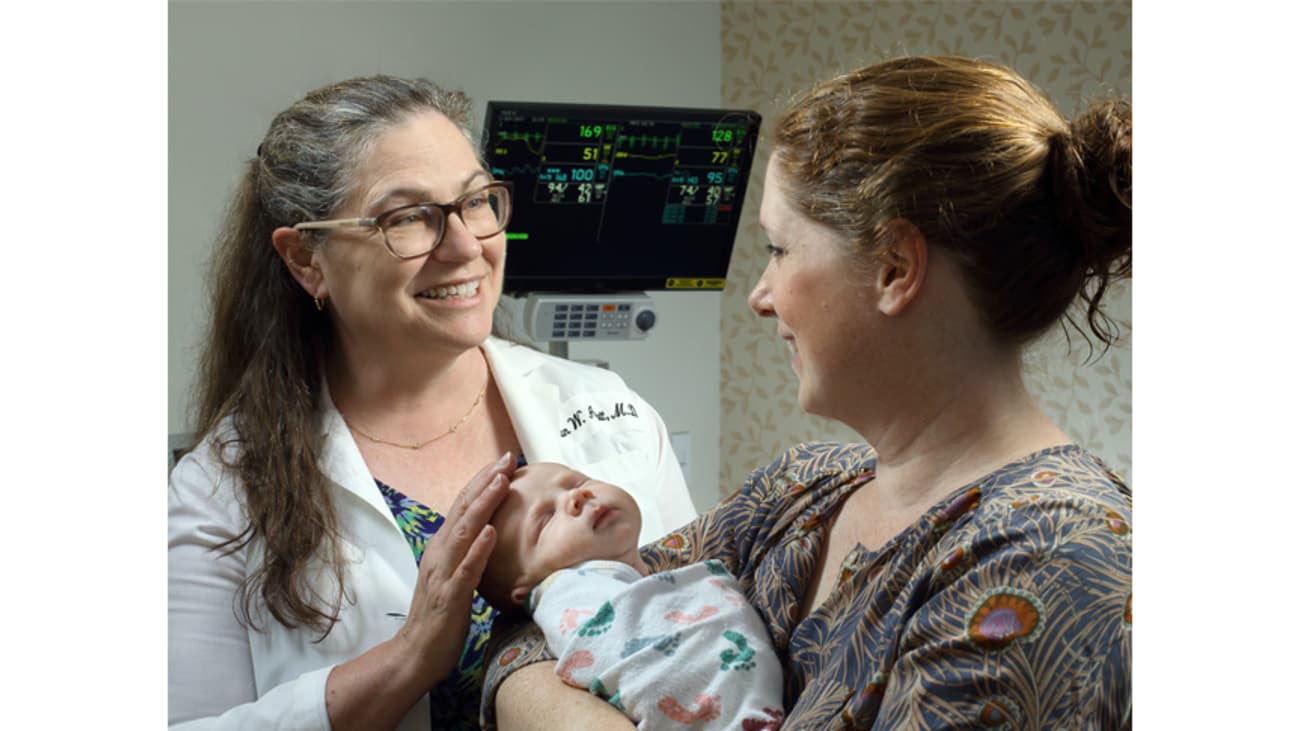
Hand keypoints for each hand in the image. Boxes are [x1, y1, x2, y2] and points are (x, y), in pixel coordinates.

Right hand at [395, 451, 514, 685]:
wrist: (416, 653)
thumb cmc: (439, 616)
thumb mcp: (454, 575)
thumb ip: (466, 553)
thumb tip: (486, 532)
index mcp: (442, 548)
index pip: (463, 506)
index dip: (482, 482)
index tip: (504, 462)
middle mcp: (440, 554)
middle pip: (463, 510)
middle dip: (486, 481)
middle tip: (507, 459)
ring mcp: (443, 574)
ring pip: (464, 532)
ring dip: (483, 505)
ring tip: (501, 482)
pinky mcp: (449, 597)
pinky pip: (465, 570)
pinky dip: (478, 550)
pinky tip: (490, 533)